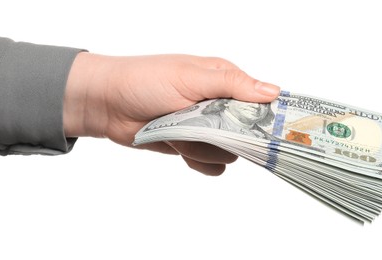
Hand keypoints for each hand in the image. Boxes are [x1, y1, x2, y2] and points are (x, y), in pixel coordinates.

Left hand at [63, 53, 279, 174]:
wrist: (108, 104)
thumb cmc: (146, 80)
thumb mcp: (191, 77)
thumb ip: (232, 85)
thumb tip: (273, 91)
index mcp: (224, 80)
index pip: (260, 102)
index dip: (265, 118)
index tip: (265, 131)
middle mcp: (218, 105)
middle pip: (246, 134)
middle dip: (228, 137)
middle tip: (205, 127)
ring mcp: (205, 128)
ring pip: (228, 153)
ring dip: (205, 148)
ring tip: (180, 132)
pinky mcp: (191, 146)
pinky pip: (211, 165)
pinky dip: (198, 162)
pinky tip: (181, 149)